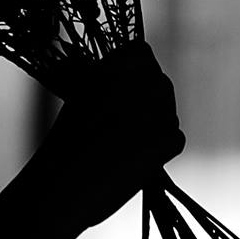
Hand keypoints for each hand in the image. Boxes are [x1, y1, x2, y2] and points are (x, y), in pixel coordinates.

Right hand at [32, 42, 185, 234]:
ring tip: (121, 141)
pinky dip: (160, 145)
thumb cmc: (65, 138)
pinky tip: (134, 155)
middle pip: (158, 80)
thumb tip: (123, 74)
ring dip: (152, 120)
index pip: (141, 52)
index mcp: (123, 62)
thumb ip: (108, 76)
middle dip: (144, 95)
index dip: (129, 69)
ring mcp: (166, 110)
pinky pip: (174, 135)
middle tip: (120, 119)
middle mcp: (149, 80)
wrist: (65, 186)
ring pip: (167, 109)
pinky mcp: (173, 140)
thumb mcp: (81, 93)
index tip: (118, 86)